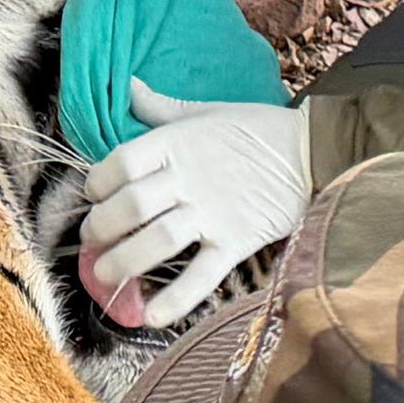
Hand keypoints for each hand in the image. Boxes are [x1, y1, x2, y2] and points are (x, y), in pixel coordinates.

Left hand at [77, 85, 311, 328]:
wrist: (312, 150)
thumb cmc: (256, 128)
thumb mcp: (206, 111)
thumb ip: (162, 107)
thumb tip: (128, 85)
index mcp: (176, 143)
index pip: (121, 162)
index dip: (97, 181)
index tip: (92, 195)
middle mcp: (188, 178)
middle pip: (131, 205)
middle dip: (102, 227)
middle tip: (90, 241)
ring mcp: (212, 212)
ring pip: (158, 241)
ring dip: (125, 262)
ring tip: (104, 276)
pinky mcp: (236, 241)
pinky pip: (202, 275)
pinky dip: (176, 299)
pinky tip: (152, 316)